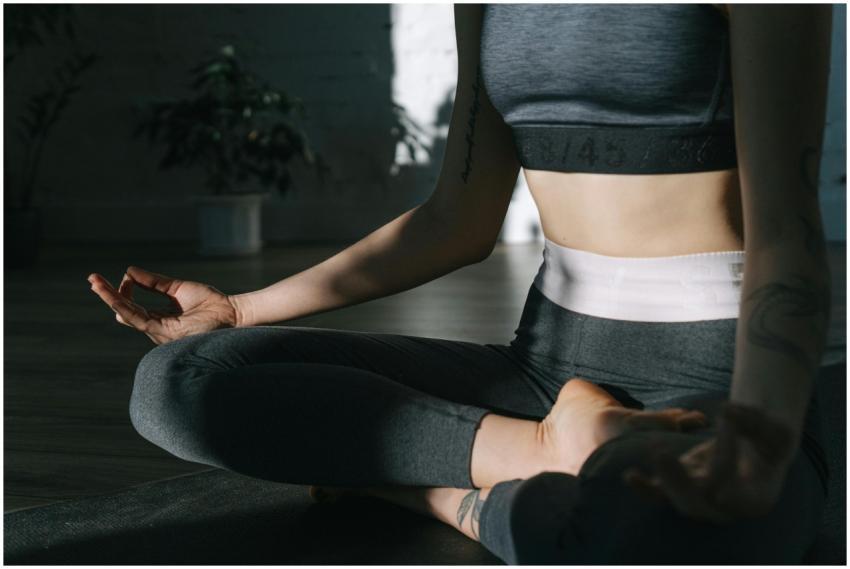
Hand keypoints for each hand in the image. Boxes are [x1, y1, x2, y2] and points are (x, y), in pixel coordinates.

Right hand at [88, 266, 240, 344]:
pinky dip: (126, 307)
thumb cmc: (211, 303)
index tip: (122, 275)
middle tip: (91, 279)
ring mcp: (159, 332)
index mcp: (160, 318)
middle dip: (108, 296)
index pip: (133, 307)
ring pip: (128, 316)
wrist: (232, 313)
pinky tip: (116, 297)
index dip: (122, 292)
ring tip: (96, 284)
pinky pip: (140, 320)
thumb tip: (129, 271)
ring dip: (111, 299)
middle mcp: (157, 328)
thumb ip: (154, 282)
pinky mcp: (165, 333)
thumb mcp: (177, 288)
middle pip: (125, 312)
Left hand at [622, 401, 796, 523]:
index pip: (744, 500)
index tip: (720, 493)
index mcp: (757, 499)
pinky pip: (661, 494)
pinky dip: (646, 488)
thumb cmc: (770, 440)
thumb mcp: (775, 429)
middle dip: (683, 482)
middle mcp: (727, 507)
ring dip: (666, 479)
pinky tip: (630, 476)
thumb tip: (727, 410)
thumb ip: (755, 422)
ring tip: (657, 452)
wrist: (754, 446)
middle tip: (664, 455)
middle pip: (703, 503)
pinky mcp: (681, 488)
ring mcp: (701, 500)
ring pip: (680, 500)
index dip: (733, 499)